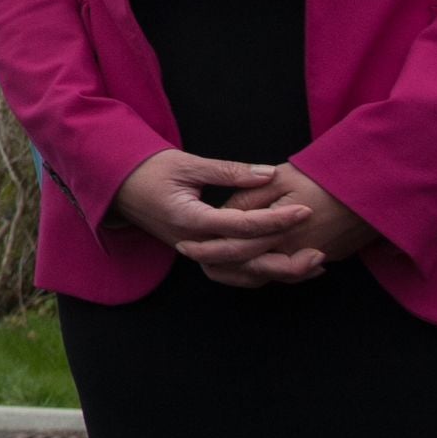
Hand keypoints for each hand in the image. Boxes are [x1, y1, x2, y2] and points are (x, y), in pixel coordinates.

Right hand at [112, 148, 311, 276]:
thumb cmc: (148, 169)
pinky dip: (261, 274)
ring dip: (278, 272)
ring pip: (241, 274)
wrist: (116, 185)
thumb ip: (230, 172)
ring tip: (313, 264)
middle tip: (320, 248)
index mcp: (188, 219)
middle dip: (286, 255)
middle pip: (245, 260)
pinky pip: (233, 273)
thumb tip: (269, 174)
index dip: (275, 219)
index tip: (304, 210)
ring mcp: (194, 252)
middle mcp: (192, 243)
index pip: (241, 226)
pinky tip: (287, 266)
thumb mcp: (188, 164)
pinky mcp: (198, 253)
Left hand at [209, 162, 376, 286]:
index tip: (184, 245)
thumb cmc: (327, 177)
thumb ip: (249, 197)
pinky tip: (256, 264)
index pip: (234, 248)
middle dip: (219, 266)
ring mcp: (313, 257)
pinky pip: (291, 273)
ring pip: (270, 276)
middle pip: (249, 269)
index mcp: (279, 231)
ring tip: (217, 263)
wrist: (378, 188)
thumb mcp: (282, 178)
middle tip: (196, 259)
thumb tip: (225, 213)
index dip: (207, 248)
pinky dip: (270, 272)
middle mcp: (295, 251)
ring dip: (243, 273)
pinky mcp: (328, 257)